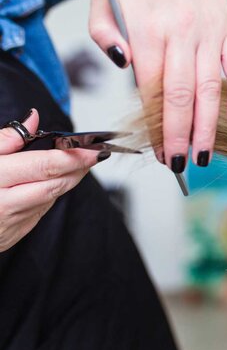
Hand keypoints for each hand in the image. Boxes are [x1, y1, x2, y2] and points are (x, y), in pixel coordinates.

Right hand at [0, 110, 103, 251]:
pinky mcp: (15, 233)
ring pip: (52, 197)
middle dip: (79, 168)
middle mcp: (5, 204)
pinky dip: (50, 194)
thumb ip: (7, 138)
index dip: (74, 156)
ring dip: (68, 180)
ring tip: (79, 163)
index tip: (94, 148)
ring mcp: (12, 222)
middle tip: (95, 153)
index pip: (45, 166)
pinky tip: (52, 182)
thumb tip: (34, 117)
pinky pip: (41, 209)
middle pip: (56, 184)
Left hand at [88, 0, 226, 171]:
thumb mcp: (104, 0)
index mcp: (148, 29)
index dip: (153, 124)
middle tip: (180, 165)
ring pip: (210, 88)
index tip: (158, 151)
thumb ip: (103, 34)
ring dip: (208, 126)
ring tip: (204, 156)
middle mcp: (182, 33)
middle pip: (182, 94)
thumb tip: (123, 65)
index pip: (151, 88)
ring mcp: (210, 33)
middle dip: (181, 135)